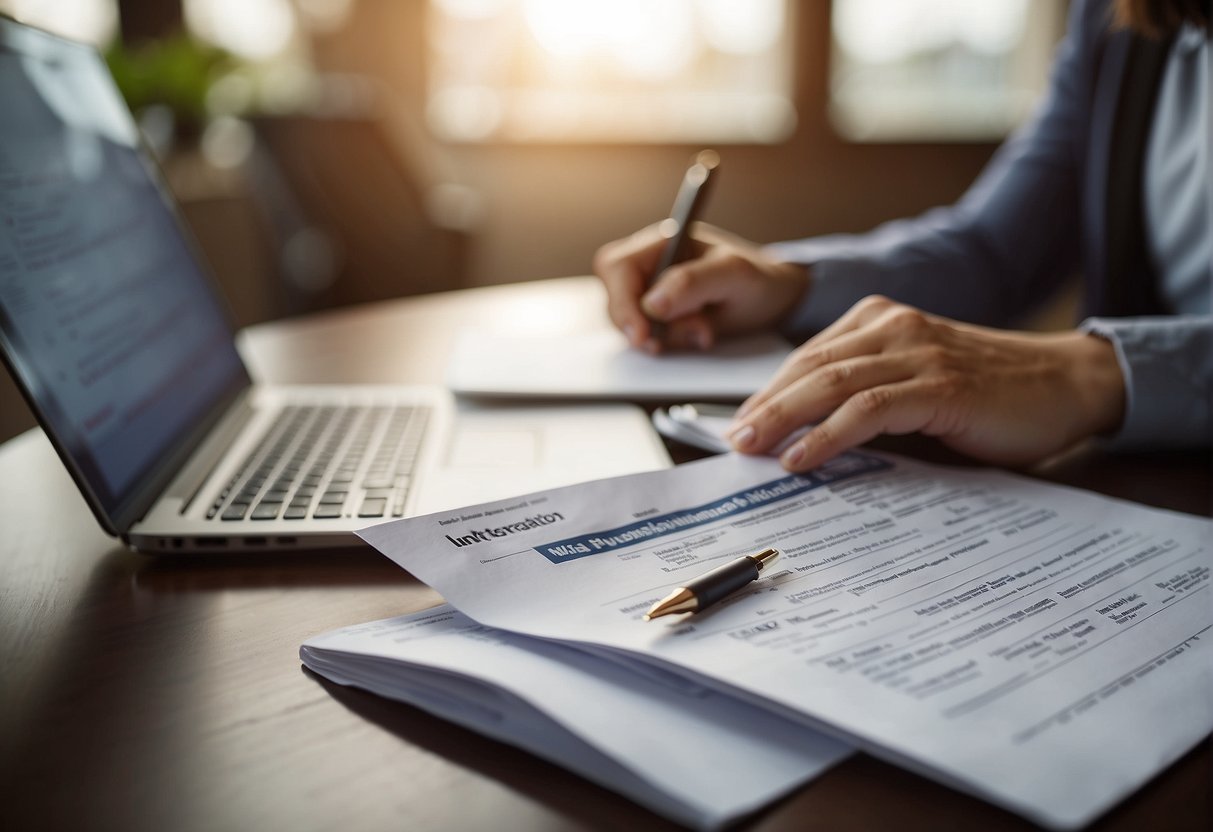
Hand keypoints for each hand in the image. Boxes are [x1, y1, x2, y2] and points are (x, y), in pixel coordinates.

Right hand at [592, 222, 807, 352]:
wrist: (776, 299)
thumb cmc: (758, 279)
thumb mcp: (734, 276)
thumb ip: (693, 283)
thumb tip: (651, 304)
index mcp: (662, 241)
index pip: (616, 267)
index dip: (623, 303)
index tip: (642, 335)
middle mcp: (648, 264)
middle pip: (615, 298)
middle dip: (645, 325)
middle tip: (685, 336)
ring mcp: (649, 291)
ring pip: (628, 322)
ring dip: (663, 337)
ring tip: (703, 332)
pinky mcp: (657, 317)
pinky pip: (645, 336)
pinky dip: (668, 344)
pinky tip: (696, 337)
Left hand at [727, 295, 1125, 468]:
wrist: (1065, 385)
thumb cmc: (987, 392)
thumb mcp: (914, 384)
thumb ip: (866, 397)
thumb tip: (802, 436)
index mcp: (880, 320)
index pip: (807, 356)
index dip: (767, 392)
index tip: (738, 425)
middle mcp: (893, 326)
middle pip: (808, 366)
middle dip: (763, 406)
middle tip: (730, 441)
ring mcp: (917, 352)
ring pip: (830, 382)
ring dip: (783, 419)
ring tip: (751, 448)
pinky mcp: (940, 385)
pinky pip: (868, 409)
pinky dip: (827, 435)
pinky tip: (801, 458)